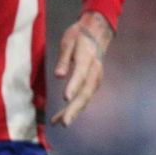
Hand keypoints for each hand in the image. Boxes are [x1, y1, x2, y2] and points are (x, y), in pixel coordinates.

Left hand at [51, 10, 112, 127]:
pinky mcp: (94, 82)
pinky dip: (75, 107)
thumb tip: (58, 76)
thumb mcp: (68, 42)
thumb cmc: (79, 36)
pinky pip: (85, 97)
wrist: (97, 32)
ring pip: (86, 98)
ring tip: (58, 123)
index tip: (66, 97)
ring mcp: (96, 78)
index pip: (81, 74)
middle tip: (64, 122)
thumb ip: (64, 59)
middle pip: (86, 91)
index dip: (74, 86)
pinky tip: (63, 115)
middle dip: (75, 108)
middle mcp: (95, 71)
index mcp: (87, 58)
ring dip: (74, 111)